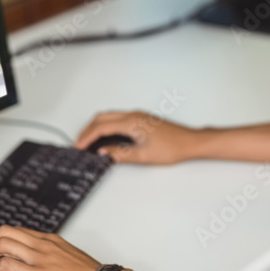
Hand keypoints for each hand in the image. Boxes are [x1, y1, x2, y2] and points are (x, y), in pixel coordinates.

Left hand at [0, 226, 99, 270]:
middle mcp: (42, 244)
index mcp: (51, 239)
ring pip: (2, 244)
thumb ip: (52, 256)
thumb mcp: (69, 258)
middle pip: (5, 232)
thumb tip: (40, 264)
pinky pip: (4, 264)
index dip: (0, 239)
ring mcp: (38, 257)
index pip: (18, 231)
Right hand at [75, 111, 199, 164]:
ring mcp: (137, 115)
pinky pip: (117, 118)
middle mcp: (133, 115)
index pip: (101, 127)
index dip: (87, 137)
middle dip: (87, 130)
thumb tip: (103, 154)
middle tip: (79, 144)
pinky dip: (106, 126)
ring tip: (89, 142)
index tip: (78, 147)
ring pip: (109, 116)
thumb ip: (120, 154)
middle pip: (101, 118)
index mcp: (132, 122)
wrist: (190, 142)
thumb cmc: (173, 148)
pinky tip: (105, 138)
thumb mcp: (143, 156)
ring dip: (96, 127)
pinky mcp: (141, 118)